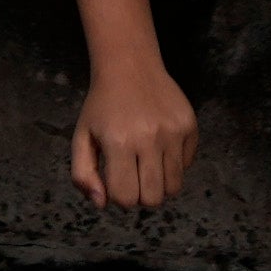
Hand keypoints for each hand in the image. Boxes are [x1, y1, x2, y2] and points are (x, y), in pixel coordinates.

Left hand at [72, 54, 199, 210]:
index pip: (126, 197)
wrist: (130, 66)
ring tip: (147, 166)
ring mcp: (173, 132)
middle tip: (134, 177)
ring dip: (159, 184)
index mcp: (118, 143)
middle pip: (154, 198)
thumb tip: (101, 204)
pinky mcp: (189, 126)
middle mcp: (149, 139)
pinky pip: (187, 165)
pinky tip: (161, 147)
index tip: (116, 181)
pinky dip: (174, 165)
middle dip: (141, 196)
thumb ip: (83, 174)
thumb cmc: (102, 105)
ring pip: (174, 187)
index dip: (119, 196)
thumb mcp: (81, 136)